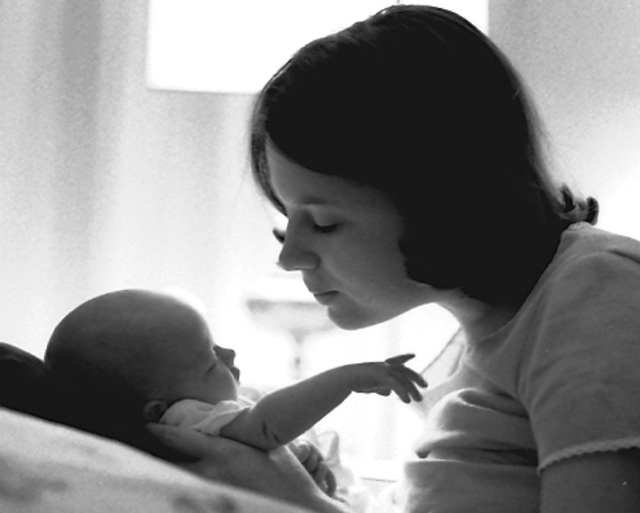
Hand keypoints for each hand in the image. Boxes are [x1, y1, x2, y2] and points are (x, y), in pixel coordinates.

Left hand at [146, 423, 347, 511]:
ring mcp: (212, 496)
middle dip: (157, 458)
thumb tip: (231, 417)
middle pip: (171, 465)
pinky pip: (192, 499)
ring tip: (158, 471)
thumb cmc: (287, 475)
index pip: (181, 438)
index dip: (161, 431)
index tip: (148, 427)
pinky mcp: (215, 509)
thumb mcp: (268, 446)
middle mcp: (213, 474)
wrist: (300, 509)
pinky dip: (185, 494)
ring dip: (170, 476)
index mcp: (225, 452)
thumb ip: (246, 433)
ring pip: (178, 483)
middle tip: (145, 450)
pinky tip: (181, 492)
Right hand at [346, 353, 427, 402]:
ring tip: (418, 400)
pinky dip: (402, 392)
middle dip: (416, 377)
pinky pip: (395, 384)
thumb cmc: (357, 381)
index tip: (413, 355)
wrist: (346, 378)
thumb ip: (381, 387)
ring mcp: (383, 369)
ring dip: (411, 390)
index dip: (405, 357)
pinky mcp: (380, 375)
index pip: (397, 361)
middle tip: (426, 385)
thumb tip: (388, 393)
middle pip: (404, 371)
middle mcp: (384, 366)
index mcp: (382, 366)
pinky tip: (406, 401)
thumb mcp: (372, 385)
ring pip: (402, 379)